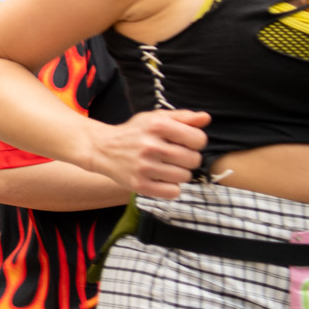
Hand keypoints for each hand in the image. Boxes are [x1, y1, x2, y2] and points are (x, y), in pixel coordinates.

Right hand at [87, 109, 210, 199]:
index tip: (184, 142)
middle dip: (188, 158)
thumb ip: (182, 117)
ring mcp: (144, 167)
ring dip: (179, 173)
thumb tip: (205, 118)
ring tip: (166, 167)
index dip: (195, 142)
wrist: (102, 148)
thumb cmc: (135, 132)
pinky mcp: (139, 185)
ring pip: (185, 177)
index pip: (199, 139)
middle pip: (194, 160)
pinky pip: (173, 192)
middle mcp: (150, 145)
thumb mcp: (155, 118)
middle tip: (175, 156)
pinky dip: (171, 187)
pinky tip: (161, 178)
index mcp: (157, 125)